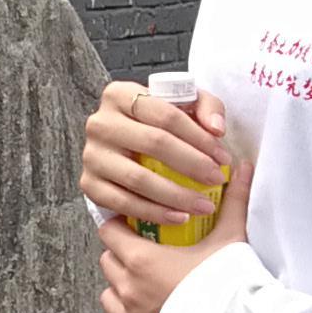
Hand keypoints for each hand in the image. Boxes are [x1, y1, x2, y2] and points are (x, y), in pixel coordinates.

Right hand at [81, 78, 229, 235]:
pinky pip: (123, 203)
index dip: (199, 137)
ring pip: (138, 178)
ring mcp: (91, 155)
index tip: (223, 157)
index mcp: (120, 95)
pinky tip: (178, 217)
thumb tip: (216, 129)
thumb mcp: (184, 105)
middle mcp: (100, 123)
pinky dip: (154, 213)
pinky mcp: (88, 184)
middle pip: (153, 143)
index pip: (166, 115)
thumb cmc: (158, 125)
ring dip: (176, 195)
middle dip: (192, 164)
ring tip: (203, 205)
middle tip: (216, 180)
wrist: (124, 148)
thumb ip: (208, 107)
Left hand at [99, 150, 254, 312]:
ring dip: (122, 291)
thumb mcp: (231, 240)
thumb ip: (234, 202)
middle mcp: (127, 289)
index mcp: (141, 259)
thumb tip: (246, 167)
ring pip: (109, 297)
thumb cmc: (229, 287)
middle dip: (123, 258)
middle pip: (108, 263)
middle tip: (148, 259)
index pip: (110, 232)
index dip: (121, 228)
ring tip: (147, 291)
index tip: (135, 229)